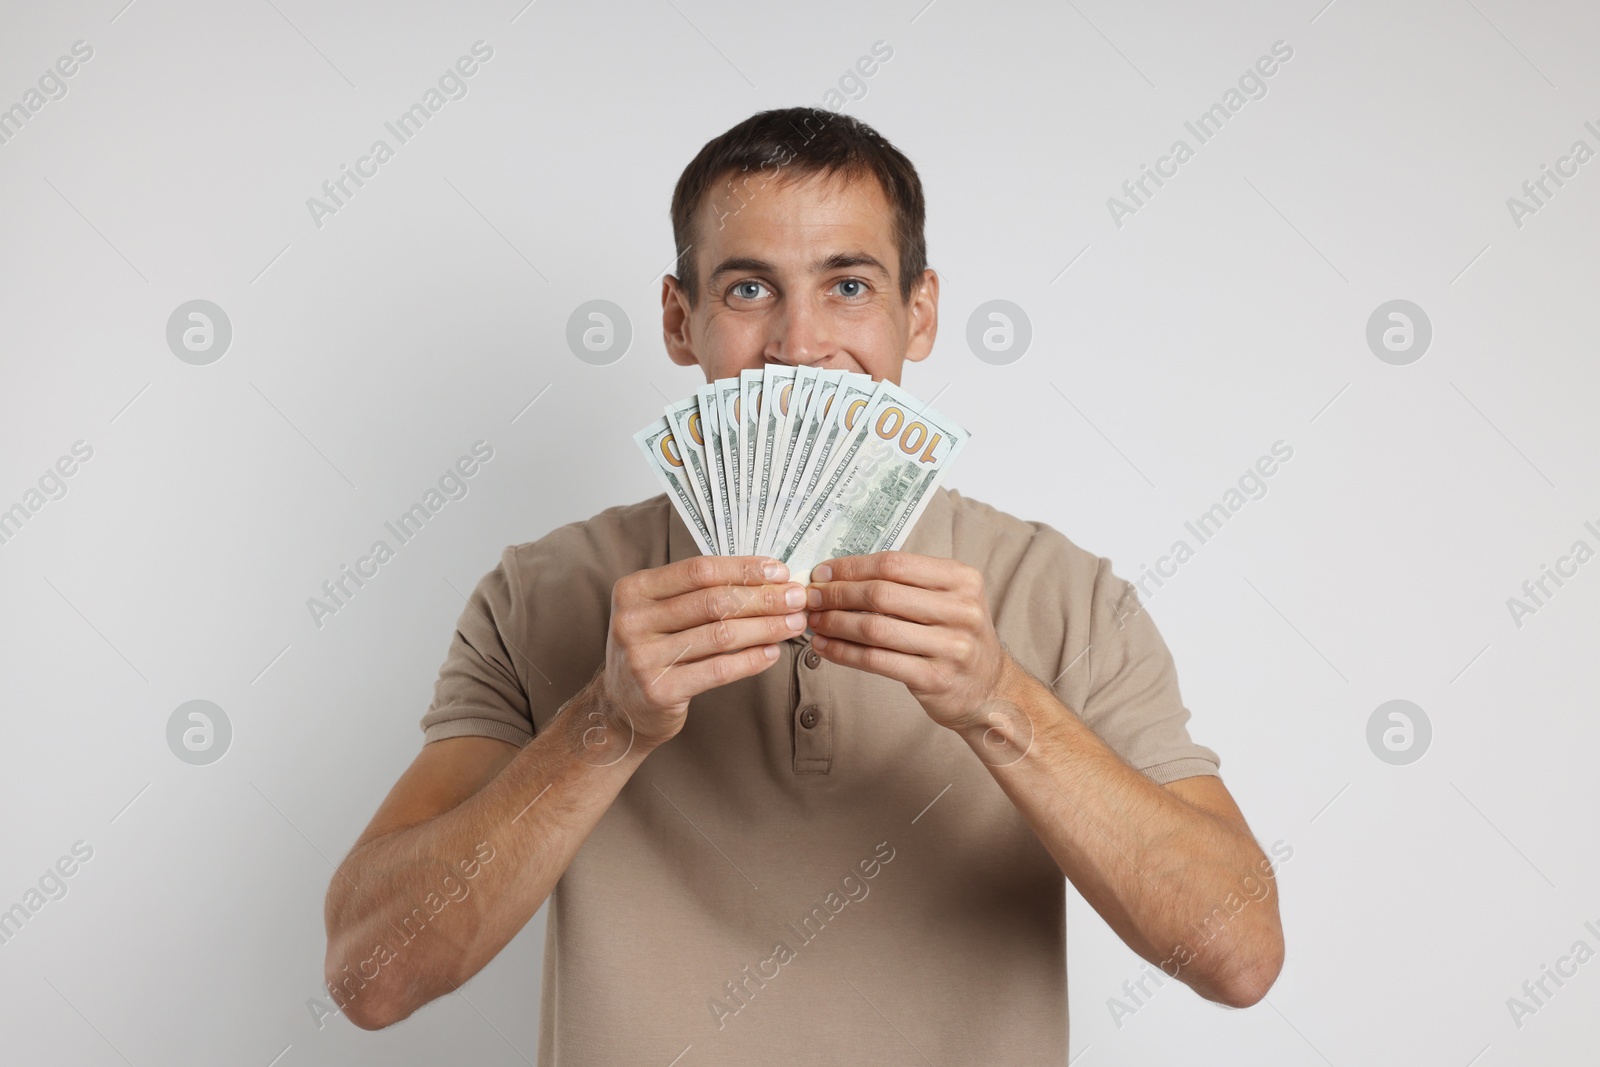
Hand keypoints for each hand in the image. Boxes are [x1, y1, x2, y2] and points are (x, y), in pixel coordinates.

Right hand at [593, 555, 806, 747]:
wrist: (622, 708)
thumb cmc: (653, 650)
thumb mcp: (661, 613)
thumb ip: (700, 593)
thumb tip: (767, 579)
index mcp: (634, 590)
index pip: (699, 570)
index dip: (743, 569)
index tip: (779, 572)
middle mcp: (633, 620)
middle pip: (713, 602)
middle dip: (763, 598)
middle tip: (797, 598)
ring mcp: (643, 657)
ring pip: (720, 635)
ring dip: (765, 627)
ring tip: (794, 623)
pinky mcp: (660, 690)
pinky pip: (718, 670)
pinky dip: (751, 660)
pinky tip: (772, 653)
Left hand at [805, 551, 1014, 730]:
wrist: (990, 690)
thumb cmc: (956, 638)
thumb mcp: (948, 599)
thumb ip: (906, 584)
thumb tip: (839, 575)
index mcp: (962, 579)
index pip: (894, 563)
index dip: (851, 566)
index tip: (822, 572)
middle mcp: (961, 609)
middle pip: (882, 594)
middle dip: (837, 594)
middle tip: (811, 597)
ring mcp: (951, 646)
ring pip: (875, 628)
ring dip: (835, 623)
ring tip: (814, 622)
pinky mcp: (935, 679)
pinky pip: (877, 661)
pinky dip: (844, 653)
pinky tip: (826, 648)